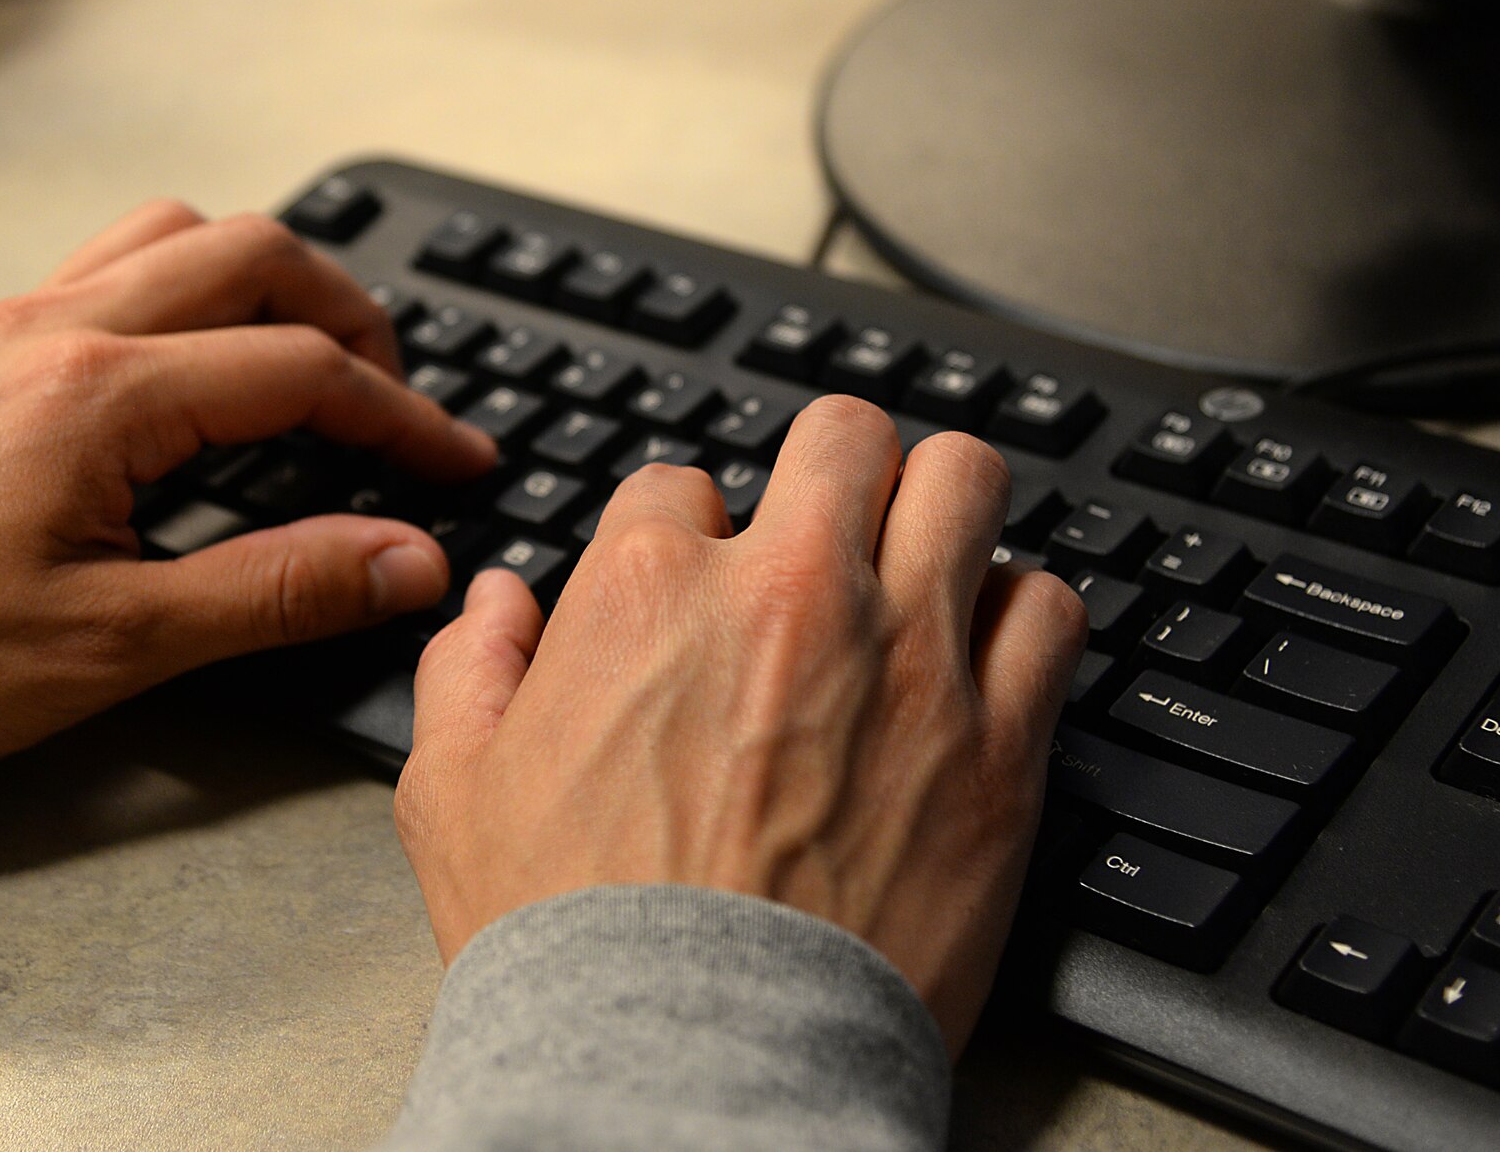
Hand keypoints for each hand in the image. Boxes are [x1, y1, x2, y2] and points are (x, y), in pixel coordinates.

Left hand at [0, 201, 495, 784]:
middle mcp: (56, 330)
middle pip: (256, 256)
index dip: (404, 418)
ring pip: (179, 235)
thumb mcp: (113, 643)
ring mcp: (13, 328)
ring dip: (270, 278)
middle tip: (401, 401)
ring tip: (318, 357)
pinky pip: (112, 262)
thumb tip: (406, 561)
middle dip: (355, 318)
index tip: (457, 461)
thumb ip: (278, 591)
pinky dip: (190, 284)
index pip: (303, 371)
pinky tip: (203, 360)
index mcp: (98, 395)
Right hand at [398, 396, 1085, 1054]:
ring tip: (926, 551)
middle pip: (843, 436)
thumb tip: (496, 603)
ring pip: (963, 483)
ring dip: (940, 506)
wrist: (693, 1064)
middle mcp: (789, 594)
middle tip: (831, 522)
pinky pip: (1047, 609)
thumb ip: (468, 671)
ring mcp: (905, 657)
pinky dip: (1020, 615)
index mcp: (651, 590)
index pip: (683, 484)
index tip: (702, 582)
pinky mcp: (996, 740)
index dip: (688, 532)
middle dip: (830, 468)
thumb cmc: (573, 942)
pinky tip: (988, 649)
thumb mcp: (453, 796)